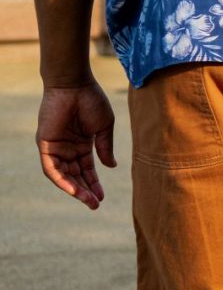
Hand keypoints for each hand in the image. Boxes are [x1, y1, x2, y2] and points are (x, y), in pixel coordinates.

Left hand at [37, 81, 116, 209]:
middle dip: (85, 190)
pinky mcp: (45, 145)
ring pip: (63, 175)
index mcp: (82, 144)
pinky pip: (51, 168)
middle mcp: (68, 148)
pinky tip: (72, 189)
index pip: (87, 169)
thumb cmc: (91, 100)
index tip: (103, 197)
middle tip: (95, 204)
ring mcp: (56, 147)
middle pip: (75, 176)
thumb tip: (111, 167)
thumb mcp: (104, 127)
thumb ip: (105, 147)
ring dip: (74, 189)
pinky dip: (61, 180)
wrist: (74, 85)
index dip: (94, 183)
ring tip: (87, 200)